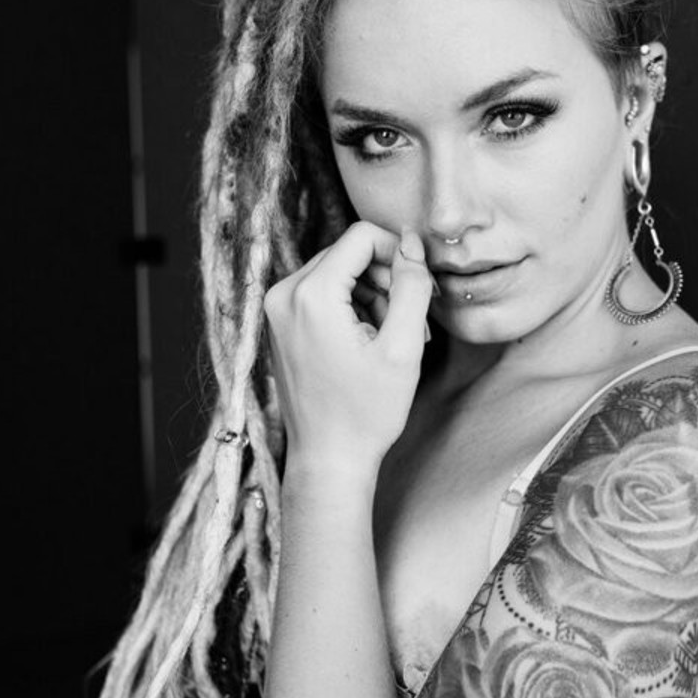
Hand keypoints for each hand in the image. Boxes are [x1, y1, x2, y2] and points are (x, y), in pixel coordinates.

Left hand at [263, 222, 433, 477]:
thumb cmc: (365, 413)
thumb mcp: (403, 348)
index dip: (398, 253)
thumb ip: (412, 287)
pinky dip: (352, 308)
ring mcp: (277, 310)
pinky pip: (322, 294)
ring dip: (372, 295)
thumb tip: (411, 243)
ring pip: (337, 273)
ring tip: (394, 338)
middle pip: (348, 253)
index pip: (361, 237)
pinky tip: (371, 343)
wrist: (328, 459)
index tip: (420, 286)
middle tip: (413, 320)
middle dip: (386, 278)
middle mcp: (284, 294)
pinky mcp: (280, 324)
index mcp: (311, 295)